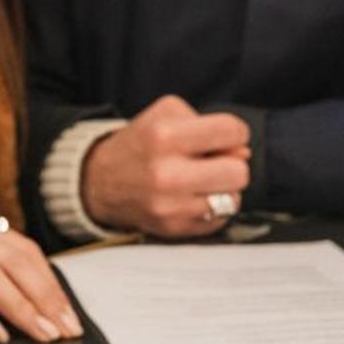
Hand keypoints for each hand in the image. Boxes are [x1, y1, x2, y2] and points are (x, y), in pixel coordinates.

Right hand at [81, 94, 250, 237]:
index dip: (234, 132)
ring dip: (223, 188)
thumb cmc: (141, 143)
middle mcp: (168, 173)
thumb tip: (243, 153)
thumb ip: (210, 126)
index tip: (224, 136)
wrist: (101, 181)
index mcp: (165, 136)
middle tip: (213, 162)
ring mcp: (171, 206)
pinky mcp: (174, 229)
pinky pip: (219, 220)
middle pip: (239, 172)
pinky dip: (212, 208)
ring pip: (233, 199)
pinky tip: (193, 197)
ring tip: (203, 180)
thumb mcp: (167, 115)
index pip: (232, 132)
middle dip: (231, 164)